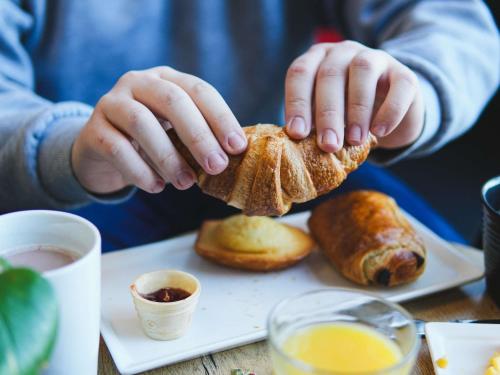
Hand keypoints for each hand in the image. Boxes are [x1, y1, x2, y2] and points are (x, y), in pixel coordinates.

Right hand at [72, 67, 246, 193]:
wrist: (101, 152)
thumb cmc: (151, 142)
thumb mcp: (176, 132)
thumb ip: (200, 137)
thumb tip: (234, 157)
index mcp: (167, 79)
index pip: (199, 90)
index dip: (221, 118)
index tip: (237, 147)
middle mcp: (138, 82)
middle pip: (172, 100)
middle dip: (199, 136)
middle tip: (216, 167)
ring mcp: (111, 103)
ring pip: (141, 122)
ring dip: (169, 156)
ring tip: (186, 183)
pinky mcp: (92, 130)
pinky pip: (117, 148)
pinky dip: (140, 171)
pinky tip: (156, 187)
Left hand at [285, 41, 423, 151]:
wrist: (388, 114)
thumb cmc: (344, 116)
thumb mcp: (323, 118)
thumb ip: (311, 126)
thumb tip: (297, 149)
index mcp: (316, 60)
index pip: (300, 74)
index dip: (297, 103)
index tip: (297, 134)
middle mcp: (343, 52)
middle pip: (330, 74)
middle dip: (327, 113)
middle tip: (328, 145)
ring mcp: (375, 58)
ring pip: (363, 71)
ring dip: (357, 109)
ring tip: (354, 140)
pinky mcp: (404, 73)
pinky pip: (399, 85)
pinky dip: (389, 110)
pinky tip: (379, 131)